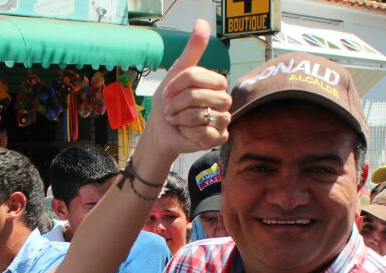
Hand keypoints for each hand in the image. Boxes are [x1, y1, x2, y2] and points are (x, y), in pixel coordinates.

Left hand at [143, 19, 231, 160]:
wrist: (162, 130)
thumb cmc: (170, 101)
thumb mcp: (178, 73)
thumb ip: (193, 50)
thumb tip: (202, 22)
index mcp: (216, 83)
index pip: (197, 76)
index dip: (178, 84)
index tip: (168, 92)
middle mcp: (224, 100)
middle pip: (200, 95)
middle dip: (178, 103)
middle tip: (170, 109)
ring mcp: (223, 120)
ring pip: (201, 114)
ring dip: (180, 117)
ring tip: (175, 119)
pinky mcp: (218, 138)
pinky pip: (203, 133)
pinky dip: (187, 132)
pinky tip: (184, 131)